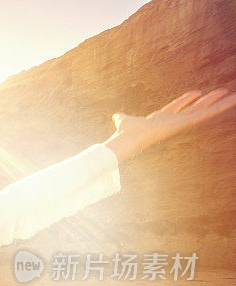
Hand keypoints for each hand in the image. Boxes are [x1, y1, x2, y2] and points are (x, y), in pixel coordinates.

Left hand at [105, 88, 235, 160]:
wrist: (130, 138)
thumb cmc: (126, 132)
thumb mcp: (123, 120)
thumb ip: (121, 118)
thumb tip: (116, 117)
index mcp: (162, 118)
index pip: (177, 106)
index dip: (186, 99)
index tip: (196, 92)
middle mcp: (175, 120)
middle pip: (195, 107)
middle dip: (208, 100)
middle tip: (222, 92)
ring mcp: (182, 121)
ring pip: (204, 111)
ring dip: (220, 104)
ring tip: (233, 96)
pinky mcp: (186, 123)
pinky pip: (205, 114)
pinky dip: (218, 108)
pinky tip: (230, 101)